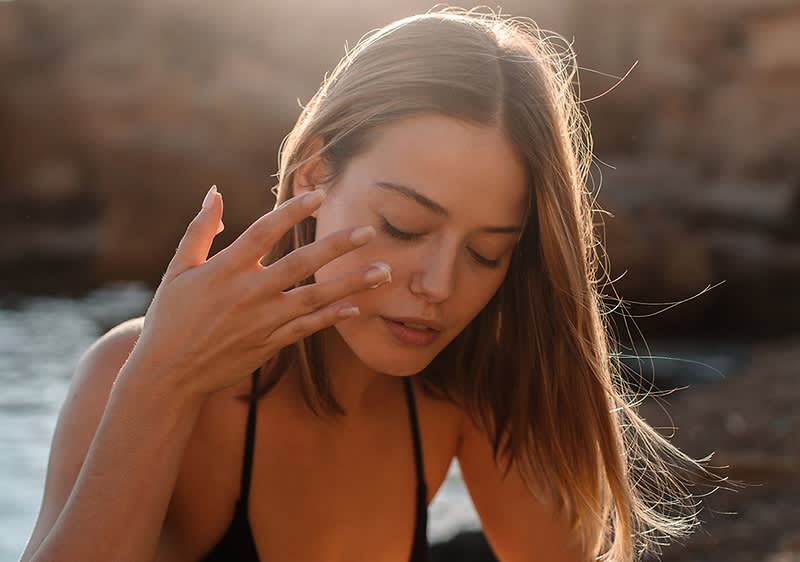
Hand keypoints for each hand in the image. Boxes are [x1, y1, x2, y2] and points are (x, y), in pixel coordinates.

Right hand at [126, 185, 389, 399]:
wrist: (168, 374)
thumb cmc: (170, 317)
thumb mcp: (178, 269)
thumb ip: (200, 230)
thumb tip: (216, 192)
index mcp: (224, 269)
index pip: (265, 231)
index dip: (293, 211)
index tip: (320, 194)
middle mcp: (248, 294)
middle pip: (299, 263)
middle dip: (336, 246)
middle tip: (368, 230)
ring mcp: (262, 321)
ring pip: (314, 298)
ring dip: (351, 283)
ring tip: (383, 270)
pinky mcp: (270, 344)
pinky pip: (308, 328)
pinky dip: (333, 316)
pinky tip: (357, 306)